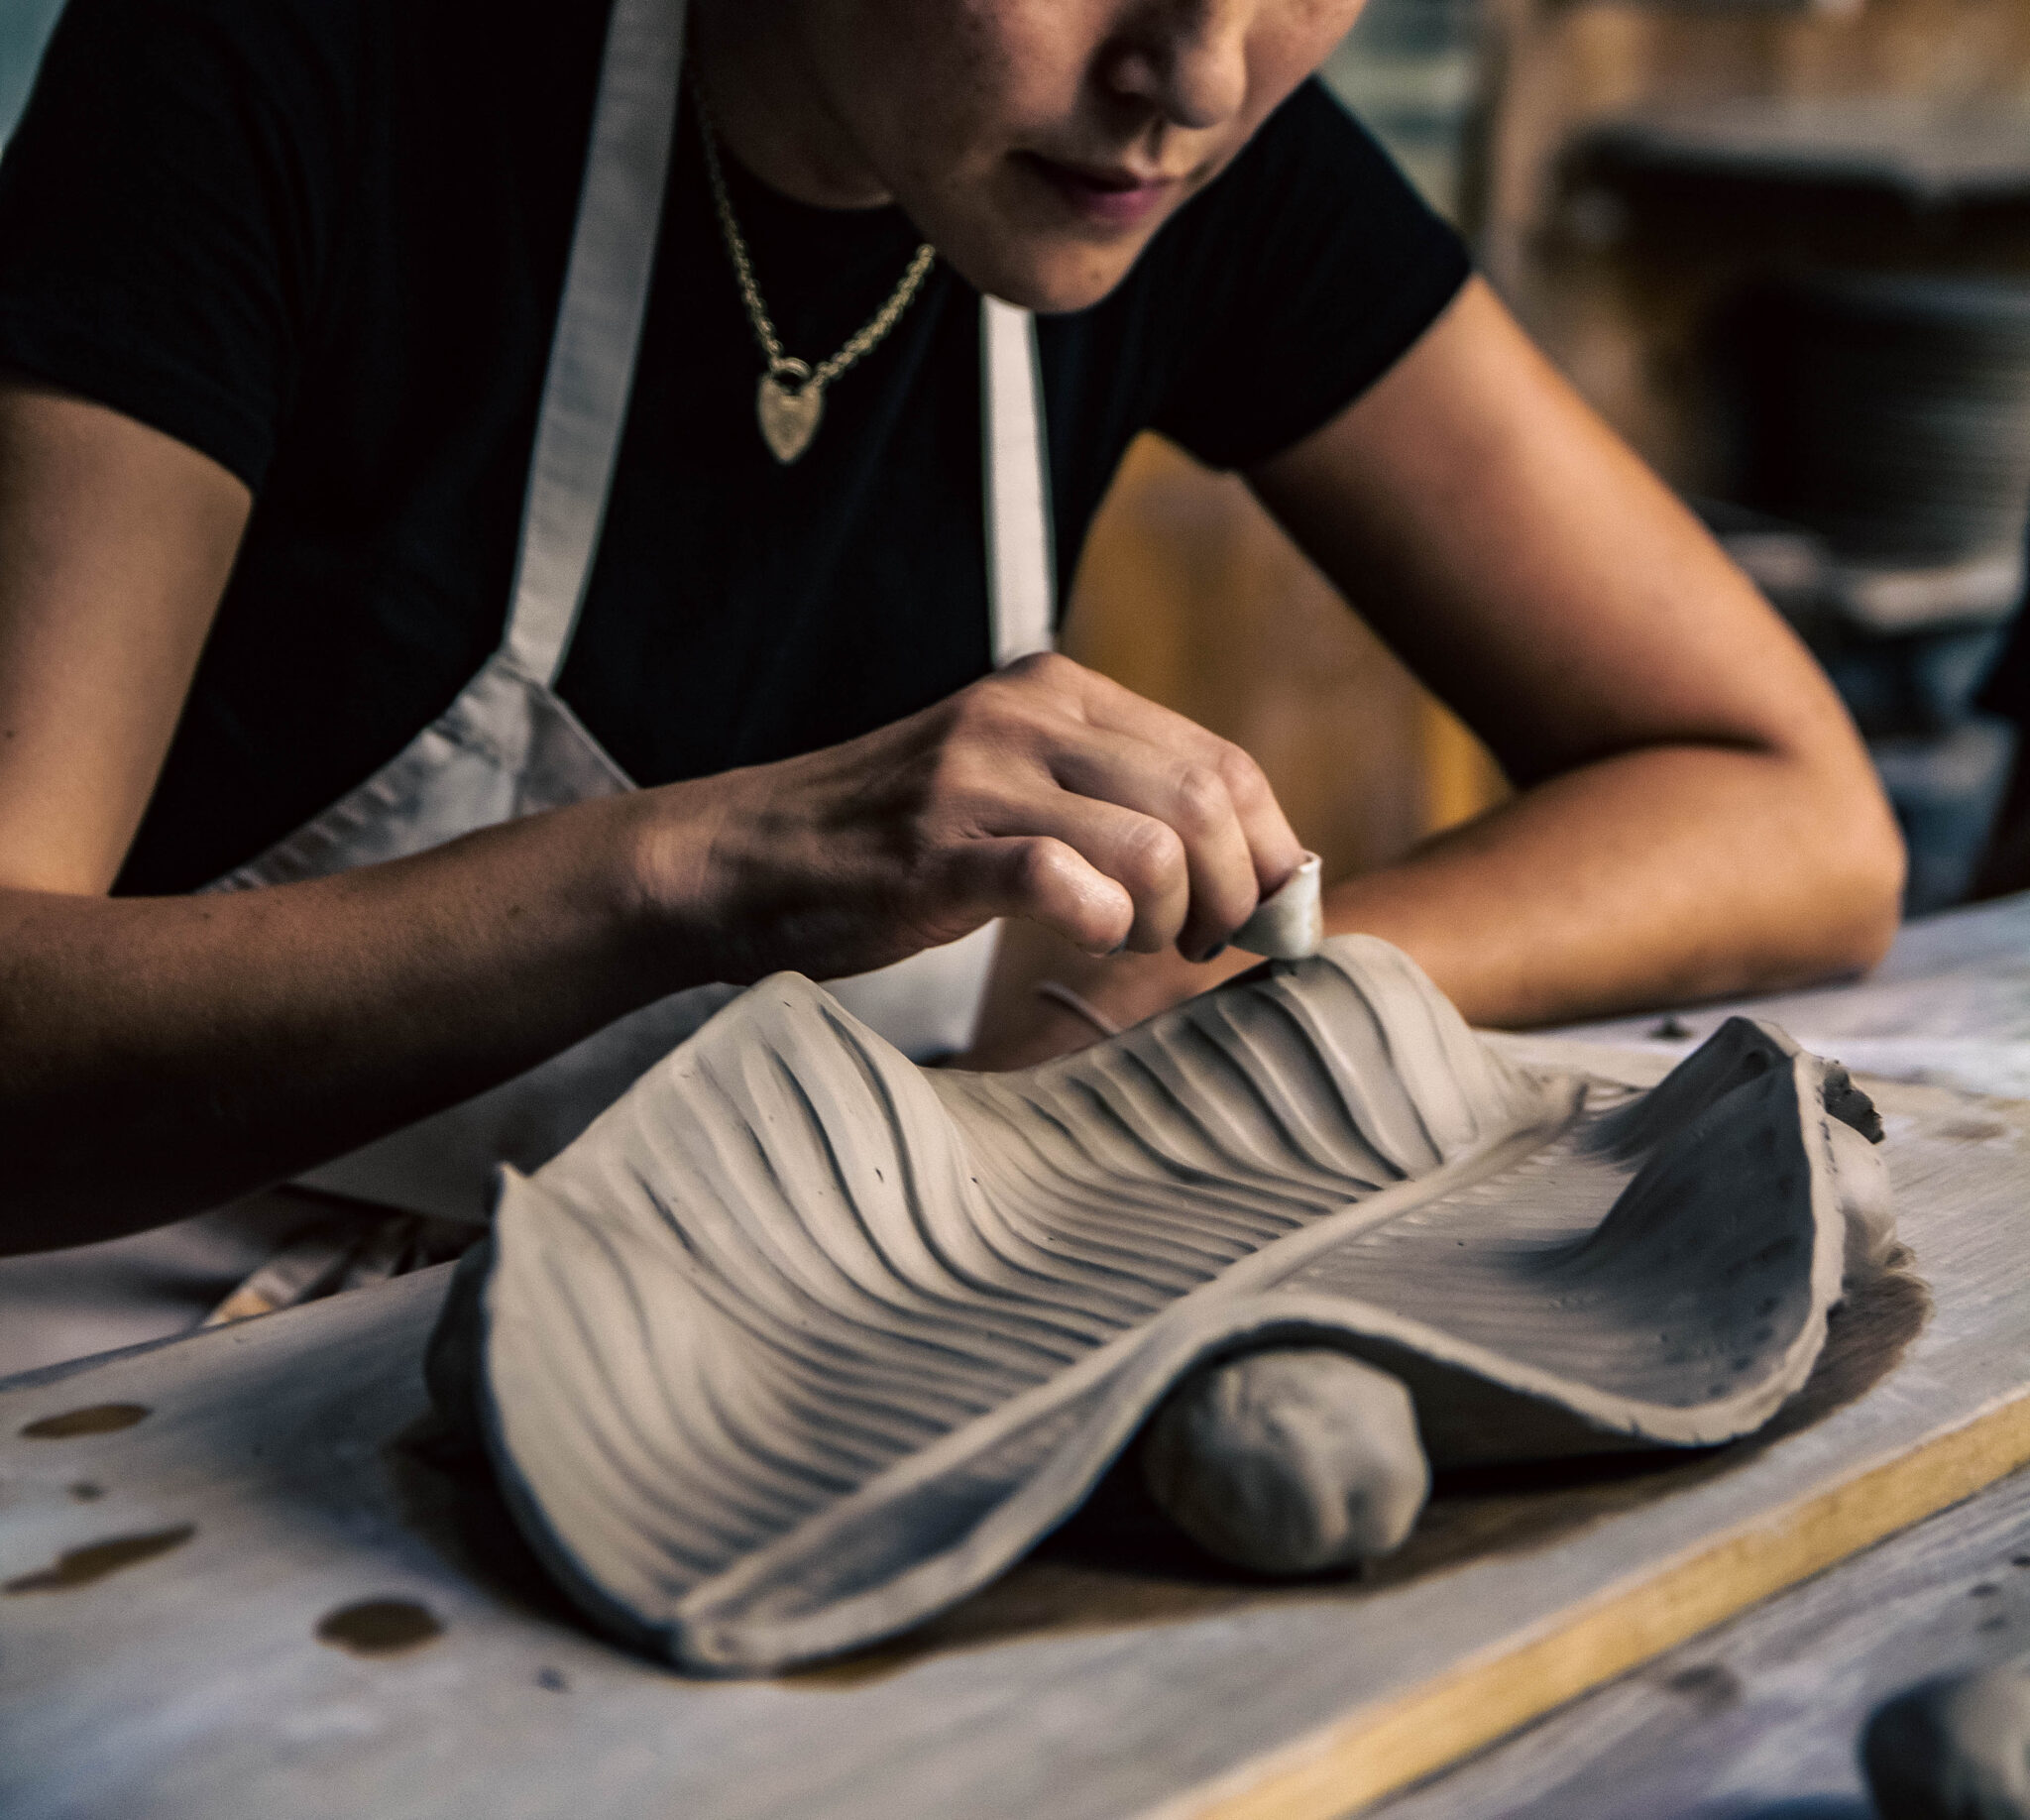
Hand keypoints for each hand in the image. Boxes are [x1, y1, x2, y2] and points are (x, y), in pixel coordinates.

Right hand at [652, 651, 1305, 985]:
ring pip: (1155, 844)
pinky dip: (1101, 922)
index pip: (1221, 761)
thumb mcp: (1011, 781)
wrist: (745, 857)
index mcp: (1058, 692)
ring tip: (1137, 945)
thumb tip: (1246, 865)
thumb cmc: (891, 840)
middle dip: (1236, 894)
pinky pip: (1060, 878)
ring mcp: (977, 776)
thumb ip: (1112, 800)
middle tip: (1204, 946)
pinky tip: (1085, 940)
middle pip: (1205, 801)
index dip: (1269, 848)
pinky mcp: (935, 848)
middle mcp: (1026, 716)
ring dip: (1173, 919)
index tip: (1265, 912)